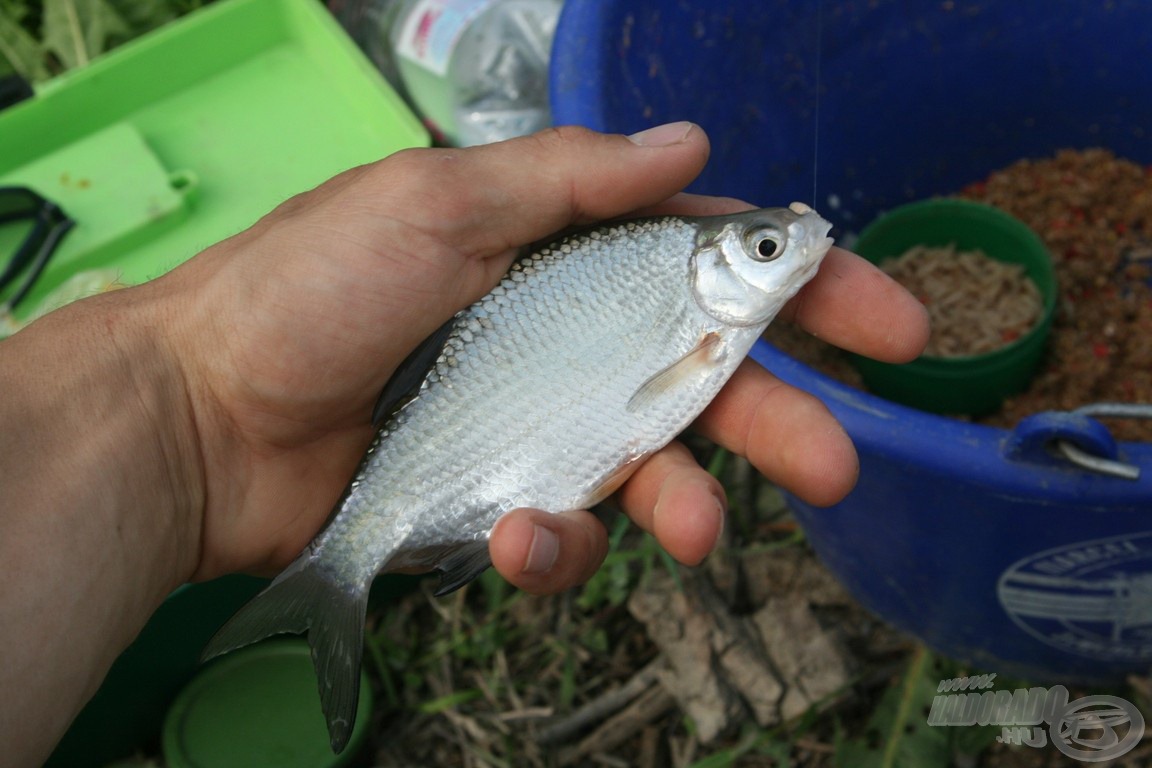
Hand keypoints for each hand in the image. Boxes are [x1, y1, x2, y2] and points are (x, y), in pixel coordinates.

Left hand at [156, 123, 926, 586]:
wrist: (202, 413)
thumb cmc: (309, 287)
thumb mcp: (437, 201)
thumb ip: (568, 178)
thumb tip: (687, 144)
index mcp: (560, 251)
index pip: (706, 259)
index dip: (799, 288)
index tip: (883, 323)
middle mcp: (560, 335)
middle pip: (698, 379)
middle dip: (778, 418)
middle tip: (837, 462)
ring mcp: (530, 423)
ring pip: (644, 470)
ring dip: (680, 503)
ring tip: (695, 531)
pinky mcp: (494, 499)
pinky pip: (561, 532)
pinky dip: (554, 543)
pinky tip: (517, 534)